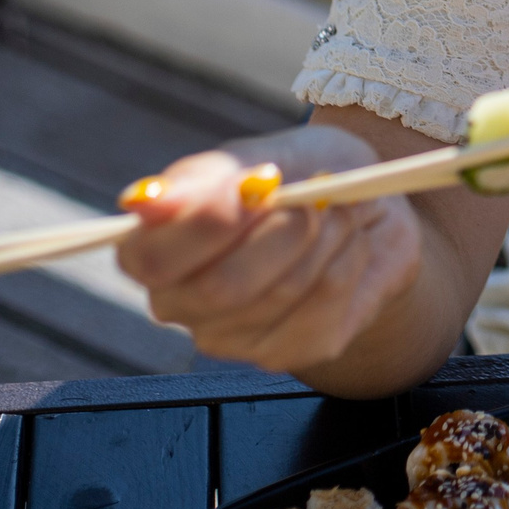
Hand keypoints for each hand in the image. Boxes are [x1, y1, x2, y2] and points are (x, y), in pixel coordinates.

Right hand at [115, 123, 423, 372]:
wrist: (367, 205)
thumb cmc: (299, 174)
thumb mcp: (256, 155)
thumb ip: (202, 178)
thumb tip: (142, 202)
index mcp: (152, 249)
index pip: (153, 259)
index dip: (210, 222)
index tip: (263, 178)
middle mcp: (178, 303)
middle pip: (220, 287)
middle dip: (285, 229)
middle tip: (318, 195)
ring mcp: (227, 337)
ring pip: (281, 293)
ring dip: (327, 237)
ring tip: (338, 213)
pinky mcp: (283, 353)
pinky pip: (323, 306)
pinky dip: (349, 260)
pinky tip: (347, 247)